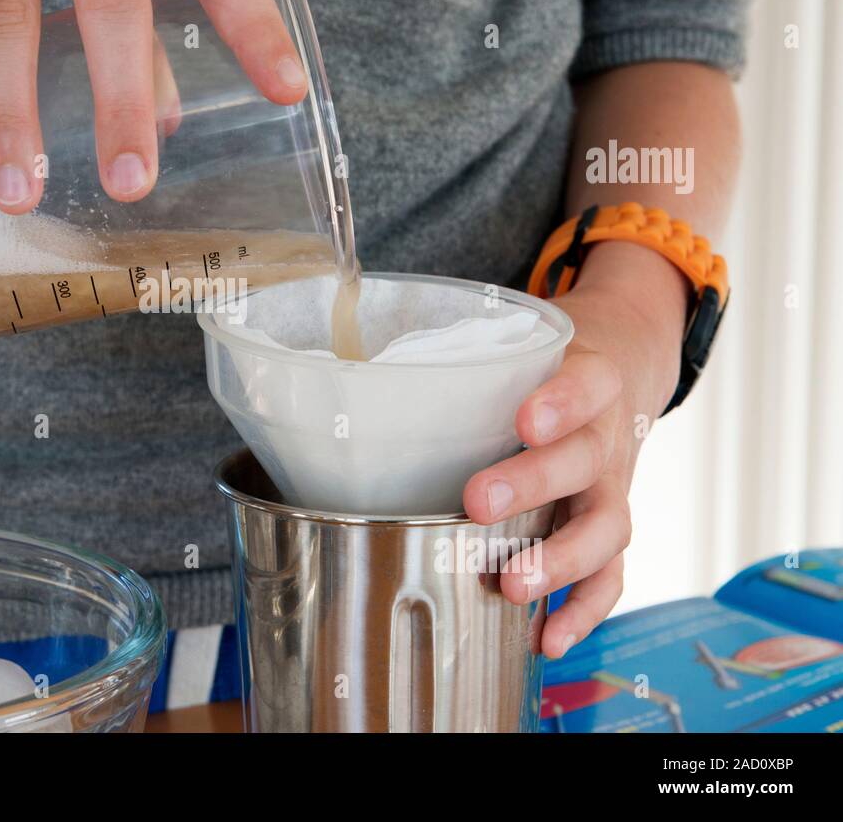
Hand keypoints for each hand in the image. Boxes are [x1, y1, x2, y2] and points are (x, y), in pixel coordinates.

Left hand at [463, 241, 689, 657]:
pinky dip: (582, 611)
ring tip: (513, 585)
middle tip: (478, 502)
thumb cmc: (549, 367)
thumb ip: (467, 365)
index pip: (585, 384)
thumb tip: (361, 384)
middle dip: (533, 485)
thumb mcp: (523, 346)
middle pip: (584, 461)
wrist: (623, 366)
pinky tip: (547, 639)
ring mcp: (614, 488)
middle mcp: (607, 437)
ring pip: (605, 527)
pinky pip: (611, 575)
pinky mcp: (611, 527)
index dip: (561, 402)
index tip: (526, 419)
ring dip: (558, 561)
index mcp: (590, 380)